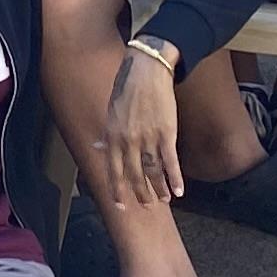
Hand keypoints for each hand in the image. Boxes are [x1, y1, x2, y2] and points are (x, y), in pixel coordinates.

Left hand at [98, 47, 186, 205]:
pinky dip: (175, 178)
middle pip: (134, 175)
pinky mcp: (166, 133)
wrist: (147, 70)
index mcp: (113, 136)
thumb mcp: (111, 111)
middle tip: (146, 206)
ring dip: (158, 189)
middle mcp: (128, 141)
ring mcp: (148, 138)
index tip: (120, 206)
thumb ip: (107, 133)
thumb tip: (97, 146)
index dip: (117, 190)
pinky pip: (170, 161)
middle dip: (140, 193)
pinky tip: (179, 191)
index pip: (113, 170)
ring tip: (163, 200)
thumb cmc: (127, 88)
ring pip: (152, 172)